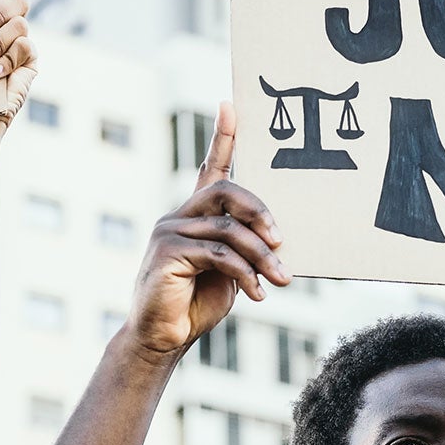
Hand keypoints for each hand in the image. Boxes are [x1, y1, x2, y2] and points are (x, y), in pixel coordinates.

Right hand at [124, 103, 289, 356]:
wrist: (162, 339)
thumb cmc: (196, 304)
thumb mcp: (229, 271)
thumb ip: (243, 247)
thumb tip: (277, 238)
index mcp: (195, 216)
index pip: (212, 169)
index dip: (223, 138)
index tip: (231, 105)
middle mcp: (179, 216)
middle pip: (226, 190)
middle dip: (260, 211)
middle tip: (282, 239)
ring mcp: (169, 231)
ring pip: (229, 228)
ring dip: (262, 256)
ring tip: (281, 279)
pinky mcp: (167, 252)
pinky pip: (219, 254)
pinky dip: (245, 274)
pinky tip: (257, 293)